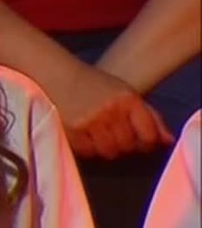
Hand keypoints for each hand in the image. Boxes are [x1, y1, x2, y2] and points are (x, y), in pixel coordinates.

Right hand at [54, 62, 174, 159]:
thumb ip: (150, 117)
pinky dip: (88, 147)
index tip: (139, 140)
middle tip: (114, 133)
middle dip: (123, 144)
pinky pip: (88, 151)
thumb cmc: (96, 85)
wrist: (60, 75)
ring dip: (105, 147)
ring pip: (109, 151)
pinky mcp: (73, 129)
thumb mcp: (126, 94)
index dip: (146, 142)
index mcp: (128, 100)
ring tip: (99, 135)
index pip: (148, 135)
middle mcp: (111, 110)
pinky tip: (85, 135)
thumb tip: (167, 141)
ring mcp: (91, 120)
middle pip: (128, 146)